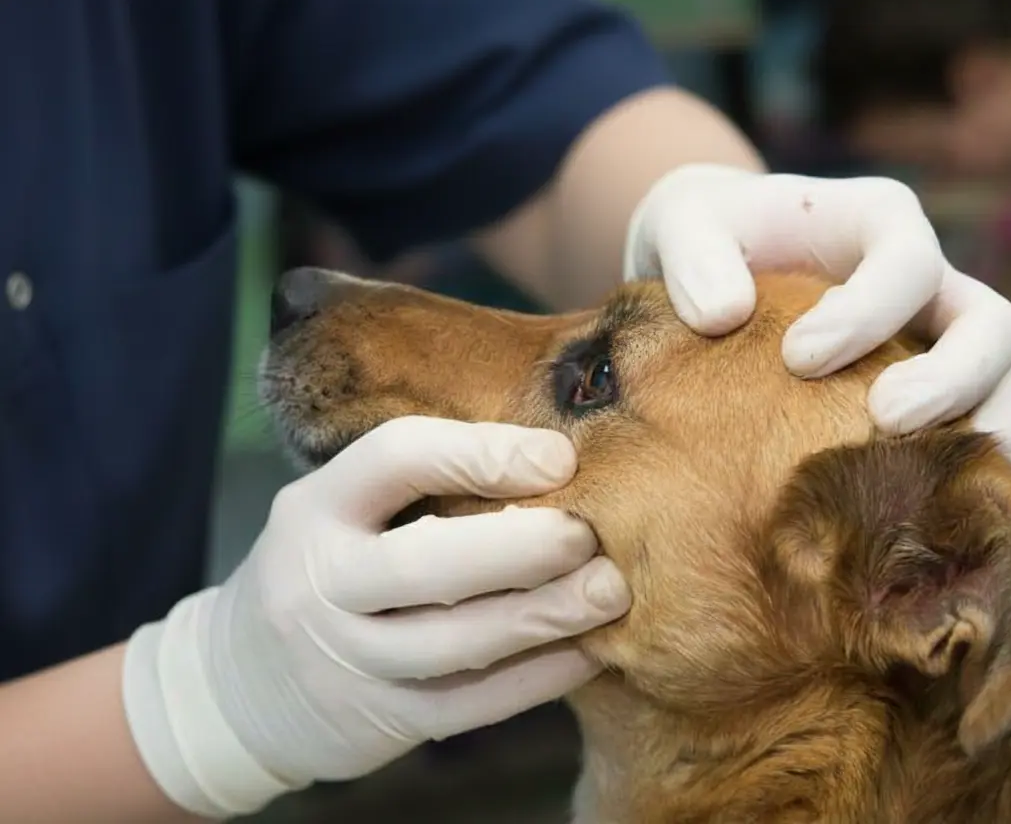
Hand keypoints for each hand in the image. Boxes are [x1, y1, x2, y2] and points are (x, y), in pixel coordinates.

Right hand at [122, 417, 629, 818]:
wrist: (238, 689)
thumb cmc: (325, 570)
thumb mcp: (339, 510)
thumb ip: (423, 487)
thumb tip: (552, 461)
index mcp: (315, 508)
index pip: (395, 459)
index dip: (481, 453)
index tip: (558, 456)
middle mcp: (322, 583)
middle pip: (425, 563)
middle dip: (519, 548)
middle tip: (588, 535)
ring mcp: (348, 659)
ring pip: (455, 643)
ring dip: (542, 617)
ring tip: (608, 592)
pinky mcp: (382, 721)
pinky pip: (471, 703)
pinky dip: (536, 679)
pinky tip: (587, 654)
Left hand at [624, 164, 1010, 458]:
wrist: (712, 267)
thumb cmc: (704, 238)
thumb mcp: (682, 225)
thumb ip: (693, 257)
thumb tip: (723, 316)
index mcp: (880, 220)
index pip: (909, 261)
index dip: (867, 312)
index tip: (798, 359)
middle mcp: (929, 279)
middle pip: (992, 325)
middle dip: (952, 378)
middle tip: (884, 421)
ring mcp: (939, 338)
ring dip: (988, 429)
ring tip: (929, 478)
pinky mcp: (932, 393)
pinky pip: (978, 428)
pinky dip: (963, 465)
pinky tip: (912, 505)